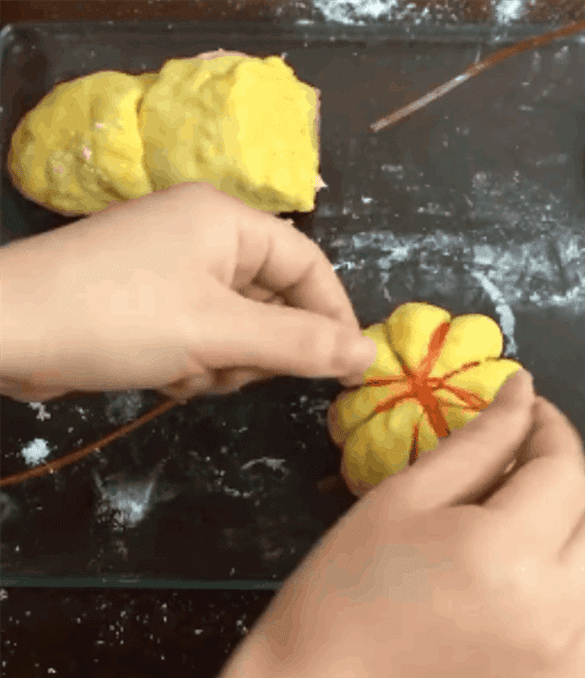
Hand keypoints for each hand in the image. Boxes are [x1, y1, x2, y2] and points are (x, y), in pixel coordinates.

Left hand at [0, 182, 375, 401]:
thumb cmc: (118, 317)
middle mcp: (205, 236)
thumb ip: (302, 344)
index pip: (308, 264)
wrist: (2, 331)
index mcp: (227, 220)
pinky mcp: (151, 301)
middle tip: (233, 369)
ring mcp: (175, 269)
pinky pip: (204, 337)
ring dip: (224, 362)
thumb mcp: (221, 333)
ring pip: (241, 328)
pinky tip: (161, 372)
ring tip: (184, 370)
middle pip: (275, 300)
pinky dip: (194, 363)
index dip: (333, 315)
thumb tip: (369, 354)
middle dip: (260, 348)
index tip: (349, 367)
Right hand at [249, 369, 584, 677]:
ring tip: (538, 564)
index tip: (528, 418)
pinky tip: (581, 642)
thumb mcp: (403, 498)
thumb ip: (479, 442)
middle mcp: (556, 612)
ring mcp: (567, 676)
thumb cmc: (346, 588)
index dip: (550, 429)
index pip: (566, 467)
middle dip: (577, 491)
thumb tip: (526, 389)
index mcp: (509, 548)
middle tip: (524, 493)